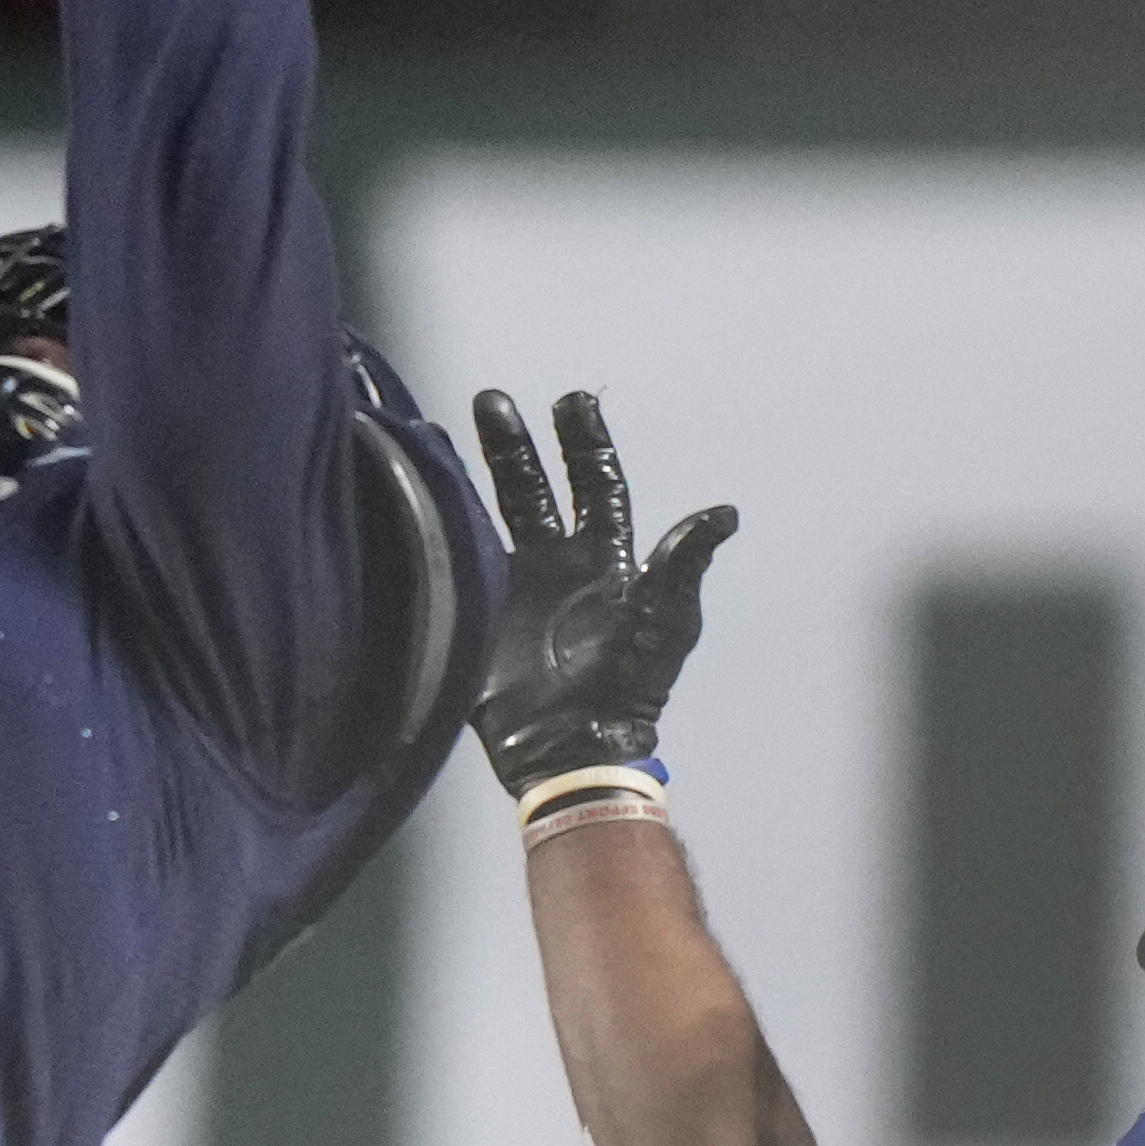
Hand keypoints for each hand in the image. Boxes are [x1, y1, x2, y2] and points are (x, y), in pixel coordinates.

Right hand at [469, 389, 737, 798]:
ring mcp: (516, 586)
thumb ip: (684, 562)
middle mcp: (559, 563)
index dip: (586, 444)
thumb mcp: (663, 617)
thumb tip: (727, 512)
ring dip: (478, 473)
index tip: (571, 400)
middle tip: (494, 400)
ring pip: (494, 513)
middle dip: (516, 445)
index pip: (597, 485)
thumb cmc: (628, 684)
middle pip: (534, 488)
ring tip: (450, 433)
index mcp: (606, 558)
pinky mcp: (479, 612)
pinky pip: (457, 556)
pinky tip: (418, 490)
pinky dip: (441, 522)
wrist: (569, 745)